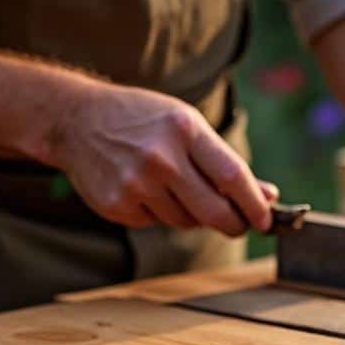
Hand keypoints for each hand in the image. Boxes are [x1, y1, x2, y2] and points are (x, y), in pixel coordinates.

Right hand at [48, 82, 275, 233]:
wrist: (76, 120)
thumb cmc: (143, 120)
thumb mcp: (187, 125)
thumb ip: (224, 162)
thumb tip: (268, 195)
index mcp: (184, 129)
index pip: (233, 176)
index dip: (255, 204)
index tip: (267, 219)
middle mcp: (160, 157)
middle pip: (214, 211)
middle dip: (234, 224)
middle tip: (240, 225)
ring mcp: (136, 184)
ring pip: (186, 221)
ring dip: (192, 214)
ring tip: (174, 186)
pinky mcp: (118, 206)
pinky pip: (157, 223)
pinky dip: (161, 214)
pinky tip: (145, 189)